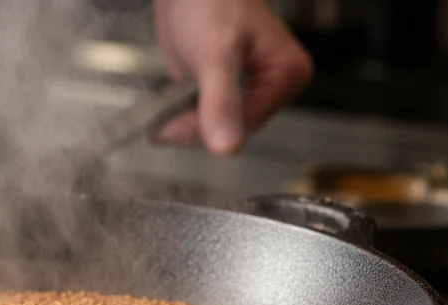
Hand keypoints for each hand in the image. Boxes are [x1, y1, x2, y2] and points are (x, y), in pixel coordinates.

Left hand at [153, 0, 311, 154]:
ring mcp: (251, 90)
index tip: (167, 129)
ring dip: (185, 125)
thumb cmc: (209, 0)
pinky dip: (183, 118)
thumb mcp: (215, 52)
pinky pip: (206, 118)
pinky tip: (168, 110)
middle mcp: (275, 86)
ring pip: (216, 128)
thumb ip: (220, 101)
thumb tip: (227, 148)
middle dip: (193, 126)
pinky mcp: (227, 92)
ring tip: (161, 112)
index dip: (205, 129)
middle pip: (232, 128)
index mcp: (288, 75)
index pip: (247, 123)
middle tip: (159, 121)